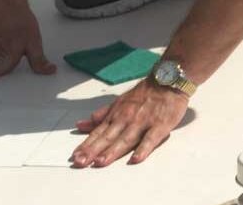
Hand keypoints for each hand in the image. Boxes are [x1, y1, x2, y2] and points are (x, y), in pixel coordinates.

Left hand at [71, 80, 188, 167]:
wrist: (167, 80)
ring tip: (100, 162)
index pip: (98, 132)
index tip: (75, 157)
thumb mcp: (119, 101)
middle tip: (80, 162)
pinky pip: (151, 138)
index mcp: (116, 115)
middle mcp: (126, 119)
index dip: (86, 145)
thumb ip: (101, 115)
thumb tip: (81, 124)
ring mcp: (143, 122)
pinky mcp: (160, 125)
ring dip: (113, 151)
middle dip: (93, 150)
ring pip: (125, 139)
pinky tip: (135, 159)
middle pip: (108, 137)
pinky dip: (143, 148)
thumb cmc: (144, 94)